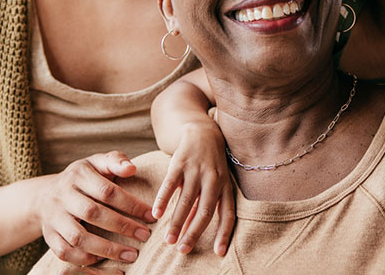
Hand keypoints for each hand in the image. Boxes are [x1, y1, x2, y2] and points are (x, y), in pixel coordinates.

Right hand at [34, 151, 155, 270]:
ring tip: (131, 255)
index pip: (107, 191)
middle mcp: (63, 196)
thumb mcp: (97, 162)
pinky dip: (84, 259)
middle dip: (122, 226)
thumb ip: (116, 161)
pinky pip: (64, 252)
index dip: (130, 204)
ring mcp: (54, 217)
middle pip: (92, 213)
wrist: (44, 195)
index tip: (151, 216)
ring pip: (78, 237)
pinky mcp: (49, 236)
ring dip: (106, 249)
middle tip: (145, 236)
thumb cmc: (83, 178)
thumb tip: (132, 169)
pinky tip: (104, 260)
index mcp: (79, 175)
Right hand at [151, 122, 234, 255]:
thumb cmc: (210, 165)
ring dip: (176, 222)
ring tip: (168, 240)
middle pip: (205, 211)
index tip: (219, 253)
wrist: (202, 131)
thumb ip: (206, 205)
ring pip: (187, 201)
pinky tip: (157, 214)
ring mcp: (197, 170)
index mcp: (225, 186)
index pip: (228, 214)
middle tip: (183, 250)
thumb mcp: (215, 183)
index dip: (224, 233)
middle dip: (194, 233)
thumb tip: (190, 230)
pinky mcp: (180, 161)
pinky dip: (163, 200)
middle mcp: (213, 179)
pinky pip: (171, 184)